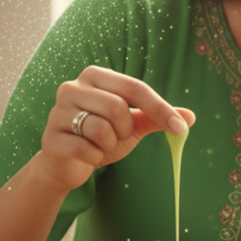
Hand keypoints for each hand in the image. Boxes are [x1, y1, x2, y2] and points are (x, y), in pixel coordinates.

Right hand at [35, 65, 195, 194]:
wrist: (66, 164)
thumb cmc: (101, 137)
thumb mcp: (131, 125)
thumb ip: (155, 117)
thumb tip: (190, 117)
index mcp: (95, 76)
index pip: (134, 87)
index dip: (160, 107)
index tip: (180, 127)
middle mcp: (72, 87)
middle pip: (117, 108)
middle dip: (125, 130)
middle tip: (118, 137)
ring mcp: (57, 111)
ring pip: (100, 129)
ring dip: (108, 145)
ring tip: (99, 145)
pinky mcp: (50, 137)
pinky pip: (85, 149)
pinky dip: (94, 157)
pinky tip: (87, 155)